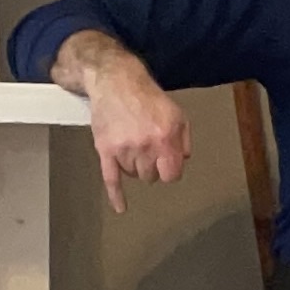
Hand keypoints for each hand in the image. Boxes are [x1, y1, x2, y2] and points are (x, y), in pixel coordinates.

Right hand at [55, 31, 189, 212]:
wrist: (115, 81)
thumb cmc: (147, 97)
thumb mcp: (177, 114)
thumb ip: (184, 140)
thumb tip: (183, 161)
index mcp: (165, 138)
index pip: (172, 175)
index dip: (170, 170)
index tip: (166, 163)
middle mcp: (145, 146)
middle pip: (152, 177)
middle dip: (152, 166)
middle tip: (146, 147)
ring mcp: (124, 149)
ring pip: (134, 175)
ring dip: (135, 166)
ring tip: (132, 144)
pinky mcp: (105, 150)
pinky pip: (111, 179)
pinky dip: (116, 195)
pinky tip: (121, 208)